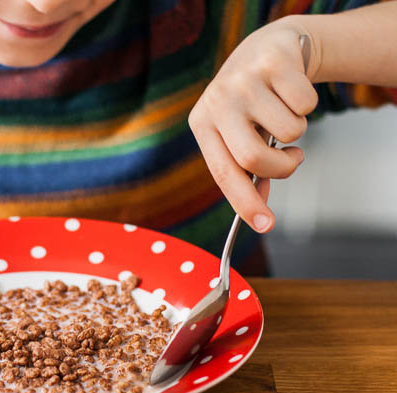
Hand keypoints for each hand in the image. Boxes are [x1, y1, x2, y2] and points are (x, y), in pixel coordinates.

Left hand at [188, 19, 318, 232]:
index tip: (264, 225)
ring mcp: (244, 80)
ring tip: (284, 112)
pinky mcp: (273, 63)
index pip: (223, 173)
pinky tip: (293, 90)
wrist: (267, 48)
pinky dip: (308, 104)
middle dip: (282, 168)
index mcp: (202, 124)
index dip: (244, 202)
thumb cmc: (252, 103)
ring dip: (297, 131)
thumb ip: (247, 171)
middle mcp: (217, 101)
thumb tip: (260, 211)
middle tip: (292, 158)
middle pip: (254, 158)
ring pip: (289, 131)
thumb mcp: (240, 133)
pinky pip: (307, 104)